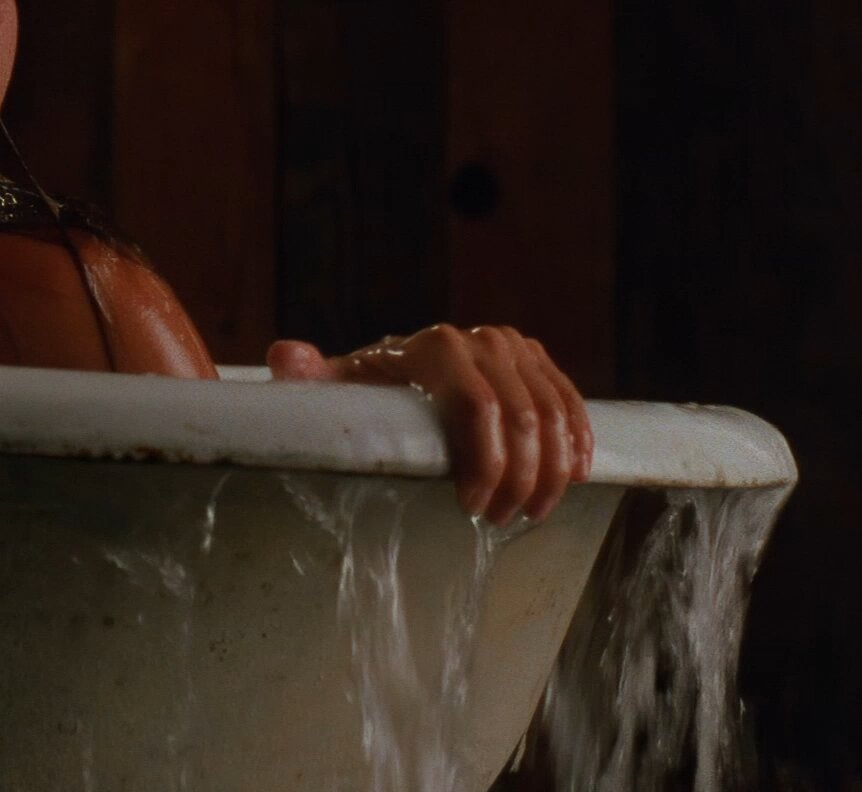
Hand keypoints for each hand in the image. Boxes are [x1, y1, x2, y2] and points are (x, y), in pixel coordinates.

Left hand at [267, 325, 591, 524]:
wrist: (400, 366)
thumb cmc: (365, 390)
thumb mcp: (336, 387)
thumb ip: (310, 377)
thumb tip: (284, 355)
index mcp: (435, 347)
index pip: (479, 407)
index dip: (485, 464)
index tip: (471, 510)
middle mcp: (481, 339)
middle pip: (523, 417)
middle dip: (519, 479)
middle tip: (502, 522)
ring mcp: (513, 346)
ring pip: (554, 413)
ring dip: (551, 470)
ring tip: (531, 512)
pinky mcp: (537, 359)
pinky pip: (570, 401)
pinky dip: (577, 442)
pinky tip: (574, 478)